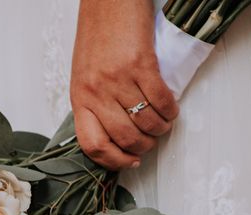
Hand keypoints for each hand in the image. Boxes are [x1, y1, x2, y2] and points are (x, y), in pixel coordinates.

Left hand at [70, 0, 178, 169]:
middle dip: (144, 147)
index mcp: (80, 98)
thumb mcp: (85, 76)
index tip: (129, 162)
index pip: (92, 144)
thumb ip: (96, 104)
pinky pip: (161, 100)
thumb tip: (117, 133)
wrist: (109, 0)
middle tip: (152, 140)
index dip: (114, 161)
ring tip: (164, 123)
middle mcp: (96, 92)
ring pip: (146, 123)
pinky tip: (171, 108)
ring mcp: (117, 79)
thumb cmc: (98, 36)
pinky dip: (170, 110)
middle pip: (124, 139)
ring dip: (161, 129)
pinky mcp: (140, 64)